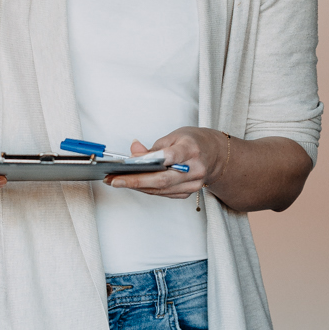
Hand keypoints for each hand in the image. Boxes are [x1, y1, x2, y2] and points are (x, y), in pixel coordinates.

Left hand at [105, 128, 229, 198]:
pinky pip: (163, 193)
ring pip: (160, 189)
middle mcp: (194, 169)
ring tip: (116, 182)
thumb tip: (133, 153)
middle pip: (162, 179)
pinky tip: (132, 185)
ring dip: (136, 186)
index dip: (152, 160)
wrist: (215, 155)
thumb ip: (153, 147)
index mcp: (191, 150)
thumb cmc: (194, 142)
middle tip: (113, 179)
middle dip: (134, 180)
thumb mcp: (174, 136)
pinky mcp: (187, 193)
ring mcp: (192, 184)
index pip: (172, 156)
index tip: (133, 162)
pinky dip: (147, 189)